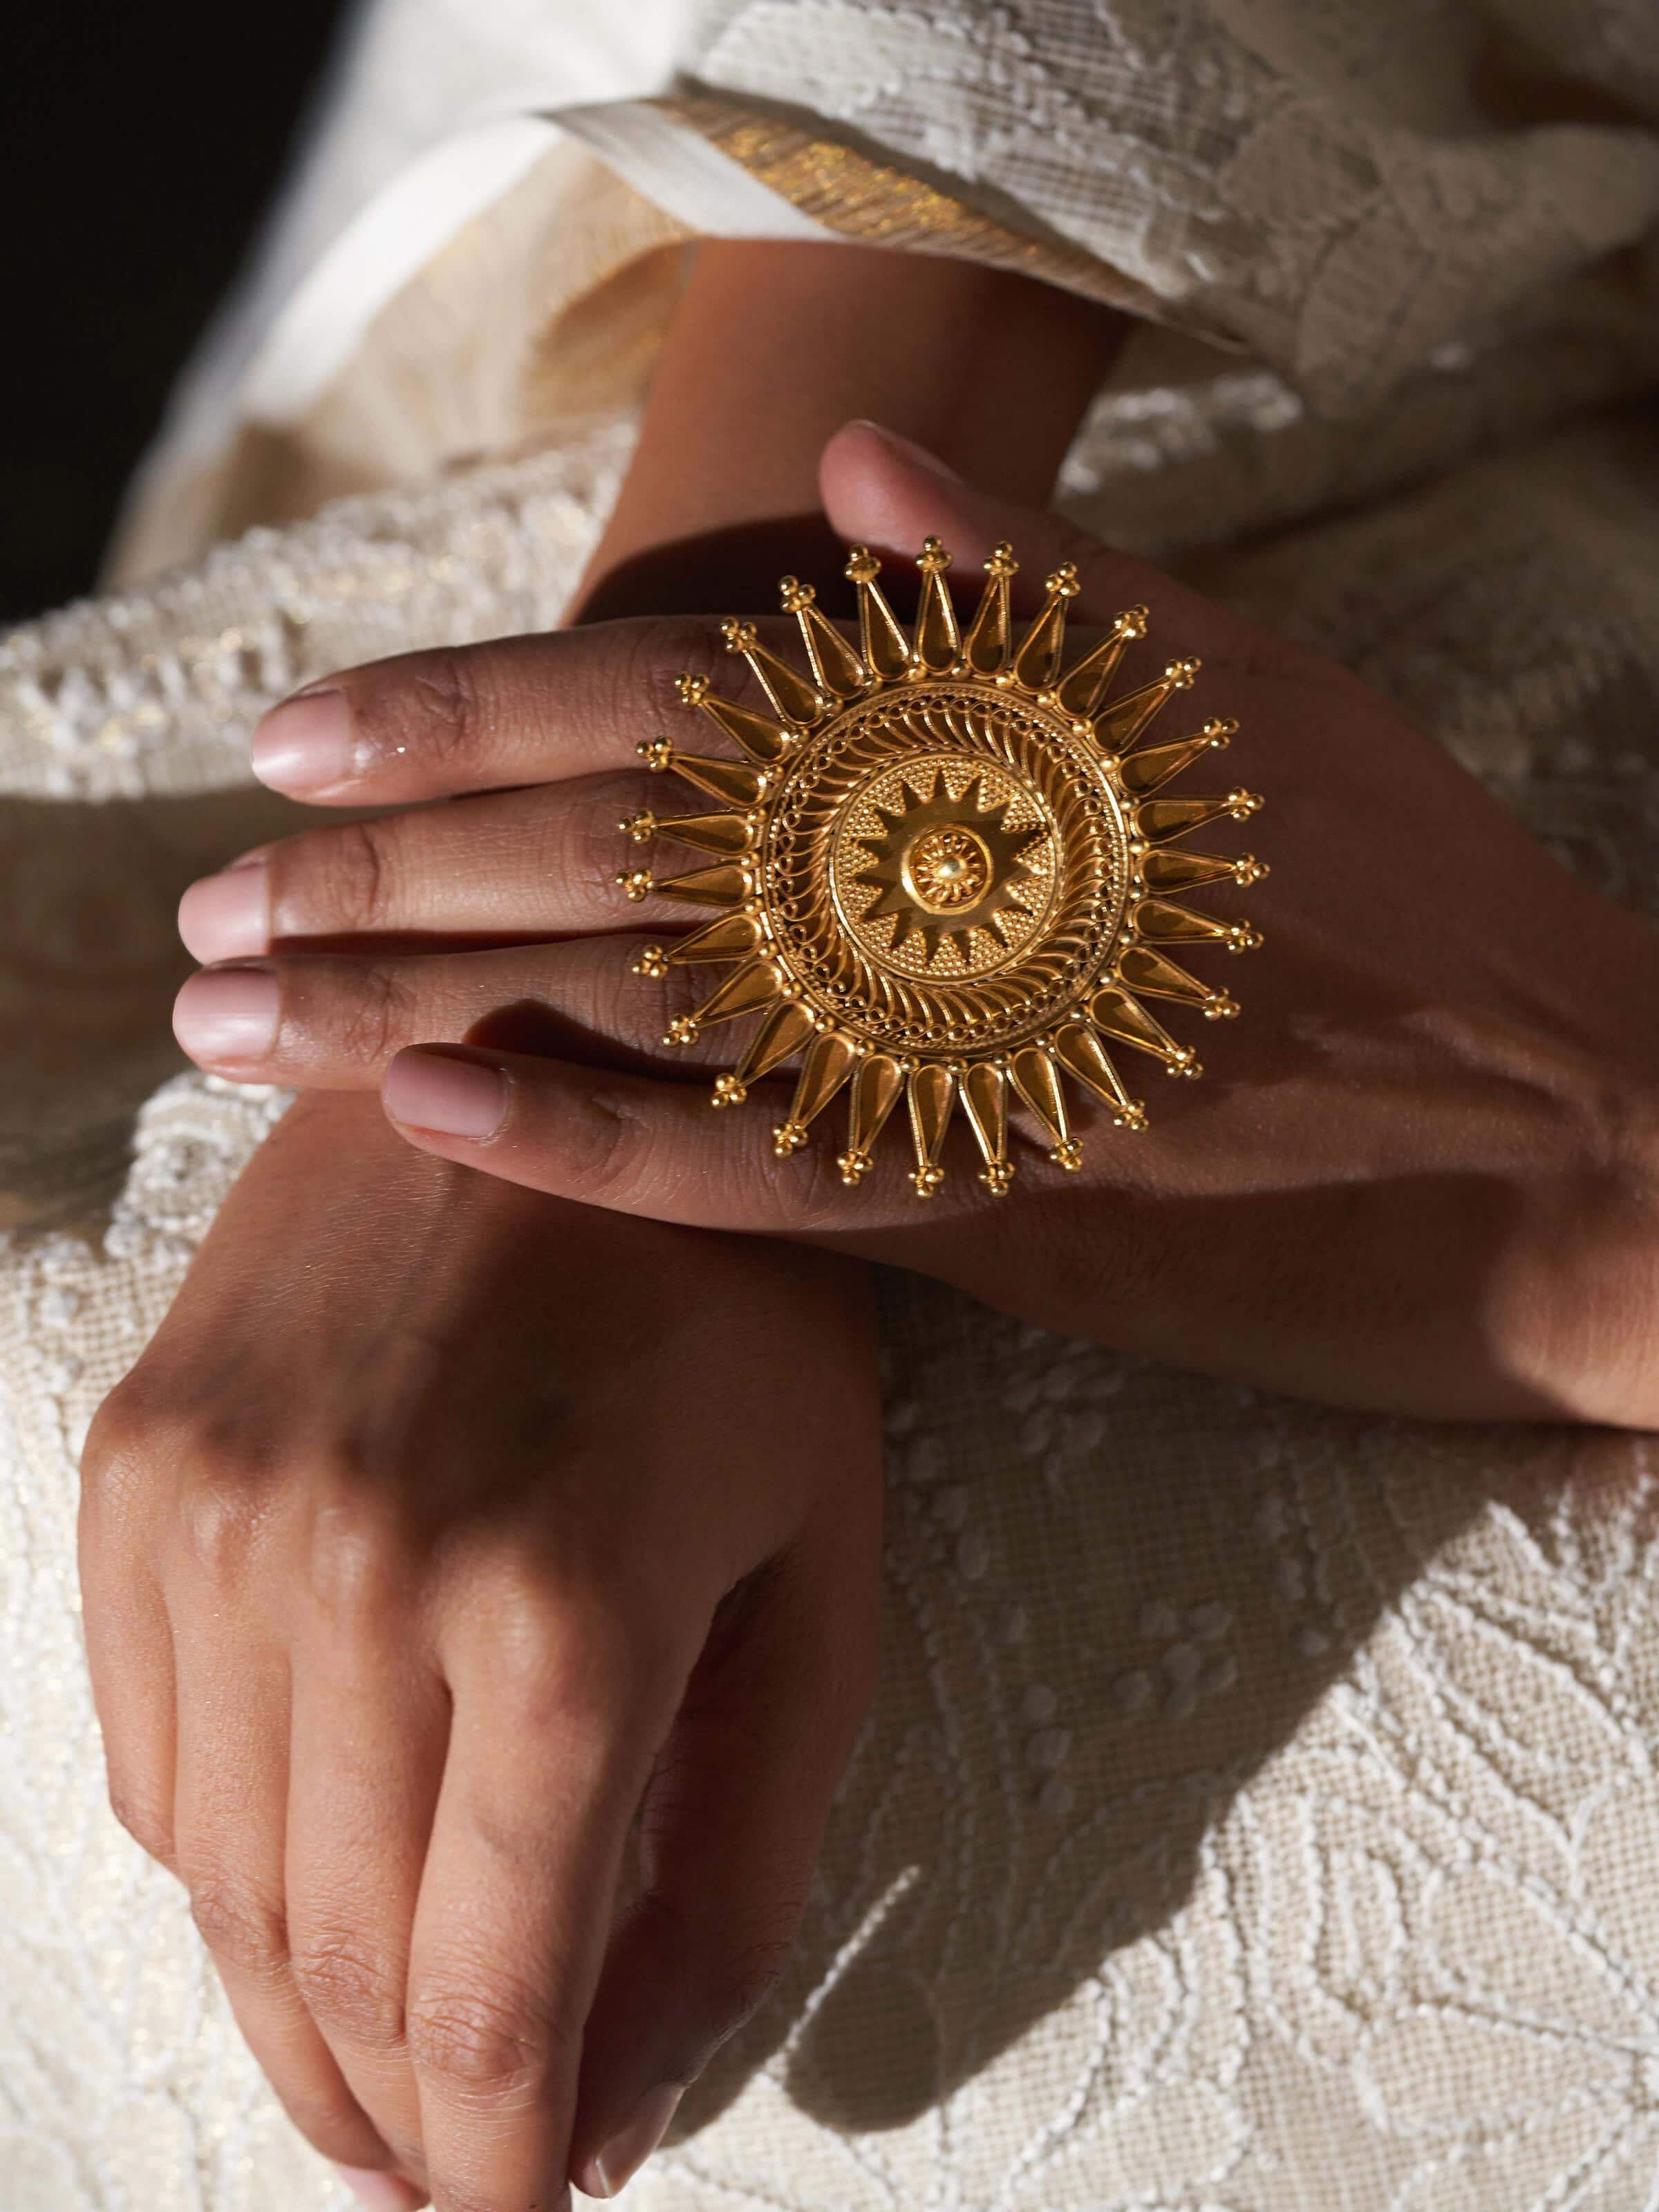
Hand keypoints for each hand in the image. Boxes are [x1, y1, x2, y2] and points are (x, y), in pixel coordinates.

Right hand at [79, 1091, 880, 2211]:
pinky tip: (300, 1889)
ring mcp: (220, 1516)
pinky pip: (144, 1755)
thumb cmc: (738, 1315)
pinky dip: (221, 1870)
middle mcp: (357, 1577)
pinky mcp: (139, 1465)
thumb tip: (618, 2102)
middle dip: (400, 2122)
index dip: (504, 2163)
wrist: (559, 1059)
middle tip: (455, 2177)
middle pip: (337, 1972)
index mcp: (564, 1614)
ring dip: (294, 2023)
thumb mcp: (813, 1571)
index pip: (491, 1999)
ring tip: (374, 2081)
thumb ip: (737, 1861)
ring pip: (219, 1890)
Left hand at [169, 424, 1658, 1424]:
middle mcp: (968, 878)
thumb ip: (1046, 596)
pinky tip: (441, 1121)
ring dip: (427, 1002)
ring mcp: (973, 1049)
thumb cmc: (1426, 910)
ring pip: (649, 1005)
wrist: (1572, 1143)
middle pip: (619, 849)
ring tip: (240, 1017)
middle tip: (214, 897)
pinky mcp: (997, 1206)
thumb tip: (853, 494)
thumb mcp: (1262, 696)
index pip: (686, 699)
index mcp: (1013, 738)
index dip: (479, 713)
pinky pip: (762, 1176)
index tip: (307, 739)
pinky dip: (593, 1144)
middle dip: (393, 867)